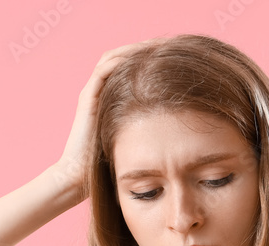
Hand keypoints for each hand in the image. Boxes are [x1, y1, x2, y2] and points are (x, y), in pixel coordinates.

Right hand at [52, 37, 168, 203]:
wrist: (80, 178)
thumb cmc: (112, 166)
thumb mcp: (142, 142)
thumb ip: (156, 129)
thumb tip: (189, 125)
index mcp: (115, 98)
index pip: (135, 67)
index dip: (156, 59)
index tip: (181, 56)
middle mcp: (103, 90)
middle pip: (126, 57)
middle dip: (149, 48)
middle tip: (174, 43)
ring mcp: (93, 92)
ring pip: (115, 57)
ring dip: (137, 48)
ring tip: (161, 45)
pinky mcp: (87, 97)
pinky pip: (105, 69)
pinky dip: (123, 59)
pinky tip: (143, 57)